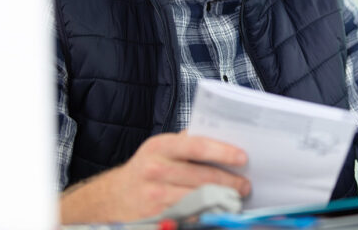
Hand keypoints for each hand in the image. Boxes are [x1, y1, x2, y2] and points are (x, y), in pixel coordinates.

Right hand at [60, 131, 249, 223]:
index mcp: (159, 147)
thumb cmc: (146, 168)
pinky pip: (188, 217)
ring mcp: (154, 196)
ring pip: (198, 199)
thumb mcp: (161, 148)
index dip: (223, 152)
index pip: (197, 146)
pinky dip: (205, 214)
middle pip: (202, 177)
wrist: (113, 196)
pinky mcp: (155, 218)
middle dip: (229, 182)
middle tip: (244, 185)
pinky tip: (215, 211)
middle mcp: (155, 170)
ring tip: (234, 198)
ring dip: (221, 200)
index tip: (243, 158)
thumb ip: (188, 142)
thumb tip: (224, 138)